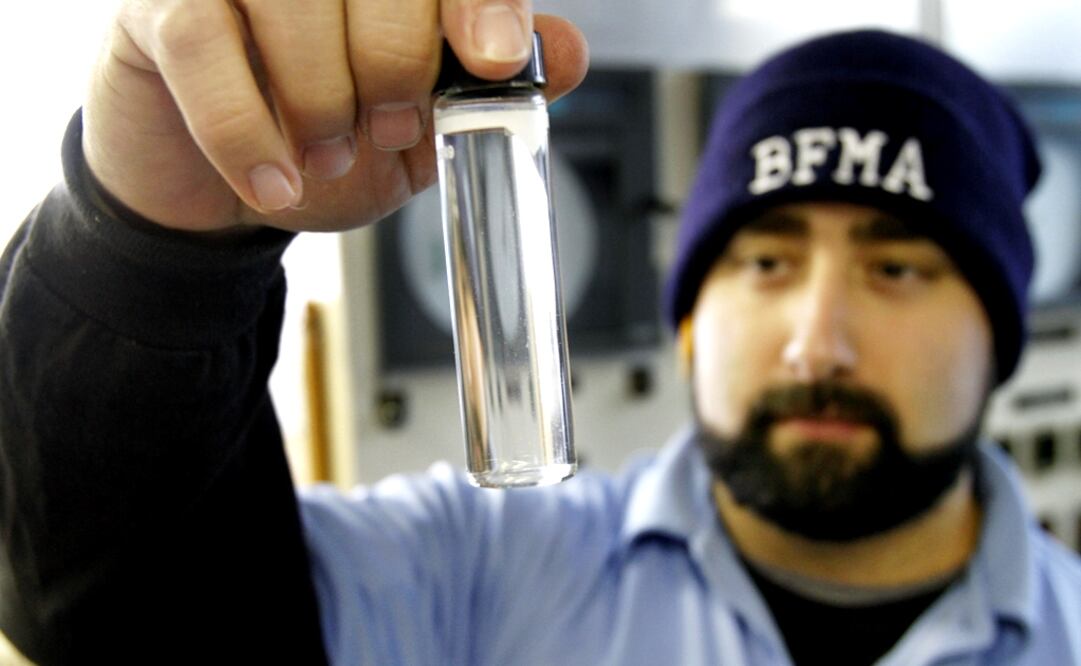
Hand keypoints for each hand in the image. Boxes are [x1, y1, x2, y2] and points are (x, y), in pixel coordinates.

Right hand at [82, 0, 587, 232]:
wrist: (226, 189)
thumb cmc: (323, 149)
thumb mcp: (423, 135)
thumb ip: (487, 92)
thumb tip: (567, 52)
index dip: (478, 1)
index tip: (496, 56)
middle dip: (394, 62)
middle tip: (389, 131)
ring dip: (321, 98)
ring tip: (327, 159)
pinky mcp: (164, 8)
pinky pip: (205, 44)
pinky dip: (246, 130)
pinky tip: (275, 181)